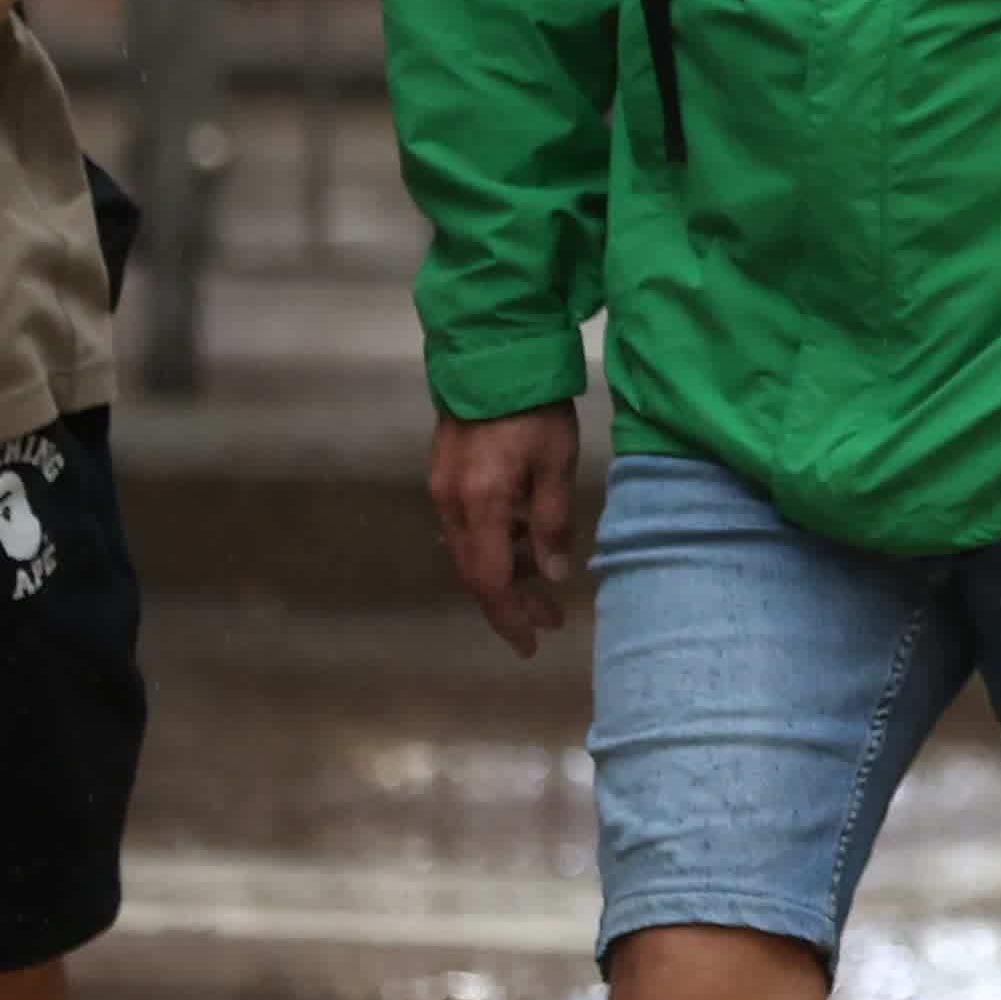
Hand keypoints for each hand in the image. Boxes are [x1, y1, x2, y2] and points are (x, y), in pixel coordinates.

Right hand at [429, 408, 589, 654]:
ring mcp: (443, 490)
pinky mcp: (445, 476)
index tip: (531, 644)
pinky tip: (524, 546)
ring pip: (471, 551)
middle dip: (510, 602)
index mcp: (480, 506)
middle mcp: (452, 505)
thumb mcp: (557, 464)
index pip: (490, 582)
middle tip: (549, 620)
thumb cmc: (534, 408)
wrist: (492, 355)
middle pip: (476, 573)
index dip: (509, 617)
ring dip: (504, 574)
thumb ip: (552, 522)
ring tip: (544, 588)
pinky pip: (468, 527)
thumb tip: (552, 576)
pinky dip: (495, 545)